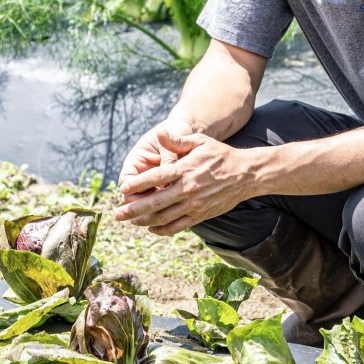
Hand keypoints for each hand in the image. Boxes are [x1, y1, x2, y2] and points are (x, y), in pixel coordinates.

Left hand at [113, 132, 252, 235]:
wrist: (245, 174)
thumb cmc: (219, 155)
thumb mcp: (199, 142)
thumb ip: (177, 140)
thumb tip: (160, 133)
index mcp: (185, 169)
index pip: (156, 178)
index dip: (137, 184)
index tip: (122, 188)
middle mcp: (188, 189)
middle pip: (155, 202)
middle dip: (133, 210)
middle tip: (117, 214)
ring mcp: (194, 204)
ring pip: (164, 217)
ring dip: (145, 221)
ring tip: (131, 221)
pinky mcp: (201, 215)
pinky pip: (178, 226)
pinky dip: (162, 229)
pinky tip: (152, 228)